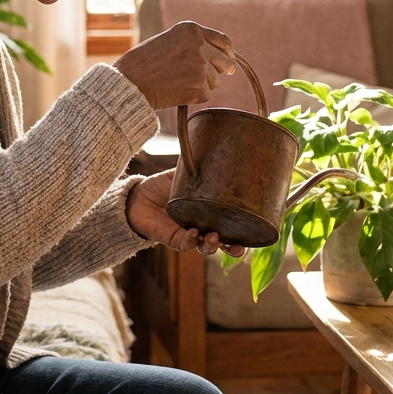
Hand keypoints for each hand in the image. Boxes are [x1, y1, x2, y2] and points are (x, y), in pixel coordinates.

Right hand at [113, 21, 235, 109]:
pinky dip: (193, 97)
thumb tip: (219, 56)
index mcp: (191, 29)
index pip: (223, 41)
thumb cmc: (141, 63)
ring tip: (177, 84)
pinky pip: (205, 95)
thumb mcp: (167, 41)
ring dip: (202, 85)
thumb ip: (190, 44)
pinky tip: (175, 92)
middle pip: (225, 61)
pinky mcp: (199, 87)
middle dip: (221, 71)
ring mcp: (200, 66)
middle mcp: (199, 44)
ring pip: (215, 81)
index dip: (227, 52)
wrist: (127, 83)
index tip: (228, 60)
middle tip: (209, 78)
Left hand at [125, 169, 246, 256]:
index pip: (232, 228)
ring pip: (204, 247)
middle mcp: (202, 228)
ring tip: (213, 237)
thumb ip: (200, 166)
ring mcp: (187, 235)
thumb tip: (216, 144)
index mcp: (210, 215)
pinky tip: (193, 233)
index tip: (254, 234)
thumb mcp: (184, 175)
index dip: (243, 235)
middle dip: (232, 249)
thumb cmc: (163, 186)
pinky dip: (190, 241)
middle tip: (238, 247)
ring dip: (212, 246)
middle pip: (223, 244)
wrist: (138, 195)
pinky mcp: (172, 239)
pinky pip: (184, 245)